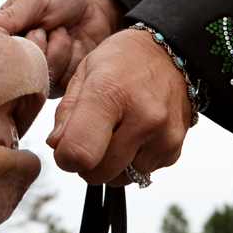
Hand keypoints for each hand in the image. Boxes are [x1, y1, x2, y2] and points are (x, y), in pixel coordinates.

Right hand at [0, 0, 123, 95]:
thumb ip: (9, 14)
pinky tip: (76, 45)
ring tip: (63, 31)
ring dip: (60, 49)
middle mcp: (16, 59)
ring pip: (43, 76)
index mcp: (3, 37)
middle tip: (46, 27)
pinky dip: (75, 58)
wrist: (97, 4)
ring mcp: (37, 74)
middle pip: (18, 69)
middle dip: (38, 45)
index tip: (31, 27)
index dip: (10, 44)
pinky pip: (65, 81)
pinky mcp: (60, 84)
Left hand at [47, 28, 193, 184]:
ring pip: (121, 178)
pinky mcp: (175, 148)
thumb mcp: (85, 72)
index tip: (65, 147)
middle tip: (90, 138)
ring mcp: (163, 135)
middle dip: (86, 164)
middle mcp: (142, 117)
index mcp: (110, 93)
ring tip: (116, 132)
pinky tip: (136, 134)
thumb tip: (57, 146)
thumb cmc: (123, 61)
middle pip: (99, 173)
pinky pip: (143, 173)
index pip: (81, 152)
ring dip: (112, 164)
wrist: (172, 54)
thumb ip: (66, 112)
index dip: (65, 157)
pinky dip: (133, 161)